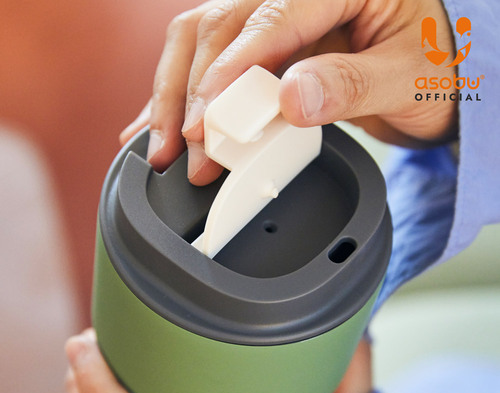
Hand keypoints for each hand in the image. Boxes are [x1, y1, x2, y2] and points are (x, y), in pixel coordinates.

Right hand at [120, 0, 456, 184]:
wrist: (441, 72)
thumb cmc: (437, 66)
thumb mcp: (406, 76)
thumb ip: (350, 84)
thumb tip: (289, 100)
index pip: (268, 19)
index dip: (229, 73)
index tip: (204, 122)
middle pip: (218, 26)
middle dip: (192, 93)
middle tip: (182, 150)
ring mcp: (277, 20)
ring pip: (201, 42)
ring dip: (174, 96)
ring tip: (158, 146)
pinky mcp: (267, 51)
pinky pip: (214, 63)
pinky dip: (185, 96)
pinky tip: (158, 123)